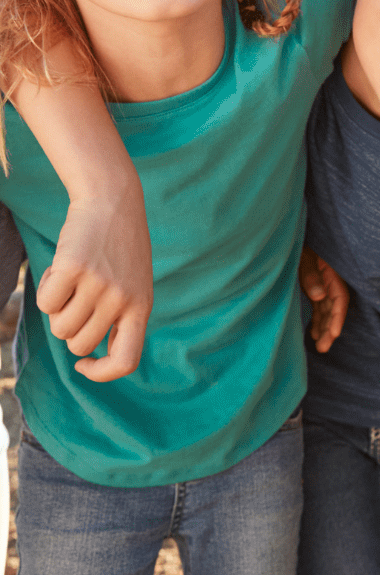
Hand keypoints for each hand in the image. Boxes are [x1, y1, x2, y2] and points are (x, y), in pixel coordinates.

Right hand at [38, 183, 152, 380]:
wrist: (113, 202)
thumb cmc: (119, 248)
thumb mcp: (134, 284)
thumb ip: (120, 317)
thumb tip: (87, 352)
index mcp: (141, 307)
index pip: (126, 361)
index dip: (101, 372)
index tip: (84, 364)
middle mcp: (122, 300)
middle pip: (78, 344)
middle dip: (70, 328)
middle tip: (78, 298)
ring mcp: (98, 285)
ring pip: (59, 327)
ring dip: (57, 308)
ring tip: (73, 280)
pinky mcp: (73, 269)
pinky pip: (44, 303)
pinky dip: (45, 289)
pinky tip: (61, 269)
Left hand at [300, 247, 348, 351]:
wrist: (289, 236)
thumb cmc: (299, 244)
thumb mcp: (303, 257)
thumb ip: (311, 275)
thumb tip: (319, 296)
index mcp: (332, 272)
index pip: (340, 298)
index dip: (338, 317)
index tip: (334, 334)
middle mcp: (330, 280)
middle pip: (334, 308)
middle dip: (331, 329)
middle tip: (323, 347)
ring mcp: (323, 284)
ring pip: (327, 310)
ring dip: (324, 327)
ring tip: (319, 345)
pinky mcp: (315, 286)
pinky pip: (320, 306)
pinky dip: (318, 319)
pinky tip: (314, 332)